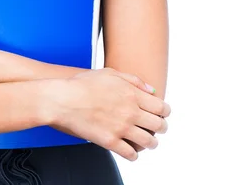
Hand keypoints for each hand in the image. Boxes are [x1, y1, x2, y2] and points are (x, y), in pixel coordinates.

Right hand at [47, 67, 170, 161]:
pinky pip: (131, 154)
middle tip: (155, 128)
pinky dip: (133, 153)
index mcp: (132, 94)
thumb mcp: (109, 73)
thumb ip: (133, 80)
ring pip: (149, 142)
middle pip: (159, 126)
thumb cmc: (83, 84)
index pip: (162, 107)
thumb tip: (151, 90)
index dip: (165, 112)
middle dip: (160, 127)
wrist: (62, 99)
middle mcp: (130, 112)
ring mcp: (121, 128)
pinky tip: (129, 148)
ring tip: (145, 140)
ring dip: (150, 142)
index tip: (161, 113)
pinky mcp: (110, 142)